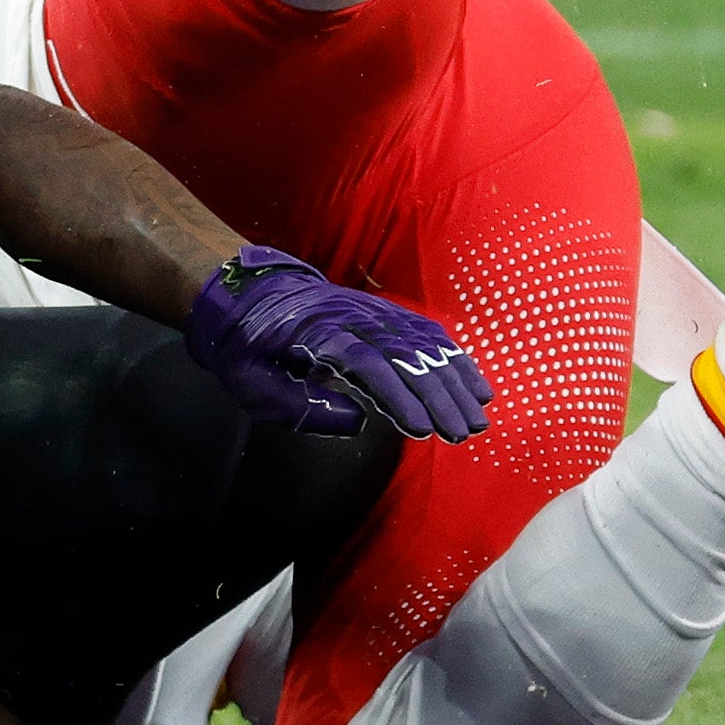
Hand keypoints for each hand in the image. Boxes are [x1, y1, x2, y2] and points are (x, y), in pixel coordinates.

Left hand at [184, 246, 490, 441]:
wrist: (244, 292)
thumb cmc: (245, 345)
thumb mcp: (251, 381)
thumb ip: (298, 405)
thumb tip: (356, 421)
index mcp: (319, 335)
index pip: (368, 365)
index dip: (398, 396)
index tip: (422, 429)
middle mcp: (353, 318)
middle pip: (406, 356)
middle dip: (439, 396)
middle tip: (463, 433)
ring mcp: (371, 312)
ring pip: (424, 343)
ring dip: (455, 379)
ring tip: (479, 416)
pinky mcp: (382, 312)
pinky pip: (425, 331)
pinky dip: (453, 356)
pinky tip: (473, 383)